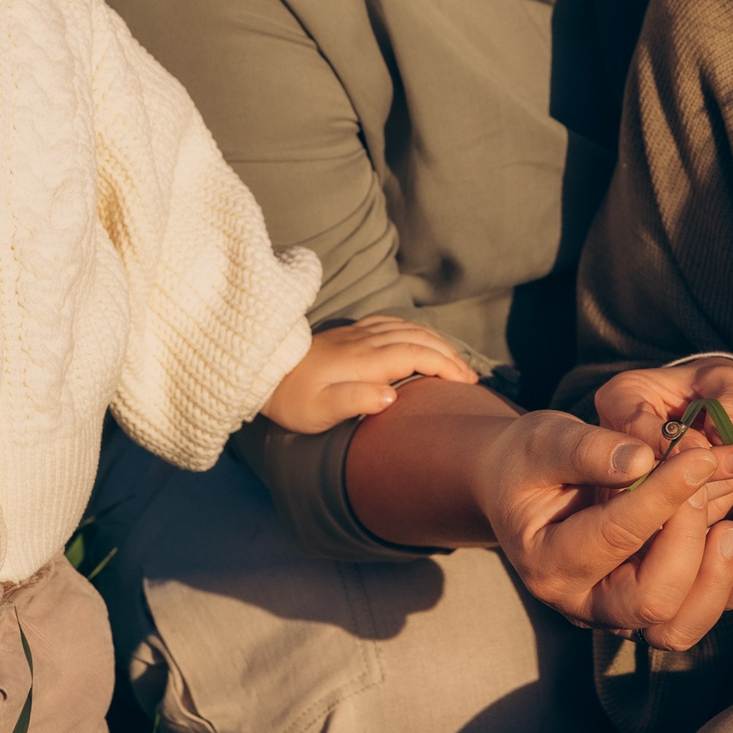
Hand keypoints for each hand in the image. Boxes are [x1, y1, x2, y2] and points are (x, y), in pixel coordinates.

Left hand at [261, 315, 478, 433]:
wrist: (262, 372)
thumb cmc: (293, 399)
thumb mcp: (320, 410)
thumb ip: (355, 400)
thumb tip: (391, 394)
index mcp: (364, 360)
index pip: (418, 354)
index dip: (446, 366)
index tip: (467, 383)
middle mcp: (366, 341)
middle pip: (420, 339)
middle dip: (450, 355)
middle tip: (470, 377)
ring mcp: (359, 333)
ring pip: (409, 328)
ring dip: (437, 342)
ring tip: (454, 361)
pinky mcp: (350, 333)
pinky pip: (392, 323)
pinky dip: (415, 330)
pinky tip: (420, 338)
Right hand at [474, 409, 732, 651]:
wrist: (520, 488)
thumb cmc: (528, 461)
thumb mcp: (542, 440)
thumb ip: (585, 449)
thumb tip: (642, 456)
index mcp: (548, 562)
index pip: (615, 537)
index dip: (663, 496)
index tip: (698, 457)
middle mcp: (581, 601)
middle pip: (651, 602)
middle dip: (687, 541)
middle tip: (702, 484)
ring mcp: (615, 613)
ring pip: (677, 628)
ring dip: (716, 580)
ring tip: (731, 527)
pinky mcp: (647, 607)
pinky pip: (696, 616)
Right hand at [593, 359, 732, 521]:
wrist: (725, 414)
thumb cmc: (717, 386)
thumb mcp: (727, 379)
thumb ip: (729, 403)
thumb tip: (730, 434)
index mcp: (620, 399)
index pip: (635, 430)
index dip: (674, 445)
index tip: (708, 453)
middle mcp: (615, 445)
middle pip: (646, 473)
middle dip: (700, 474)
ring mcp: (630, 483)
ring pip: (664, 503)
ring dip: (715, 489)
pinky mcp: (652, 510)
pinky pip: (682, 520)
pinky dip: (718, 504)